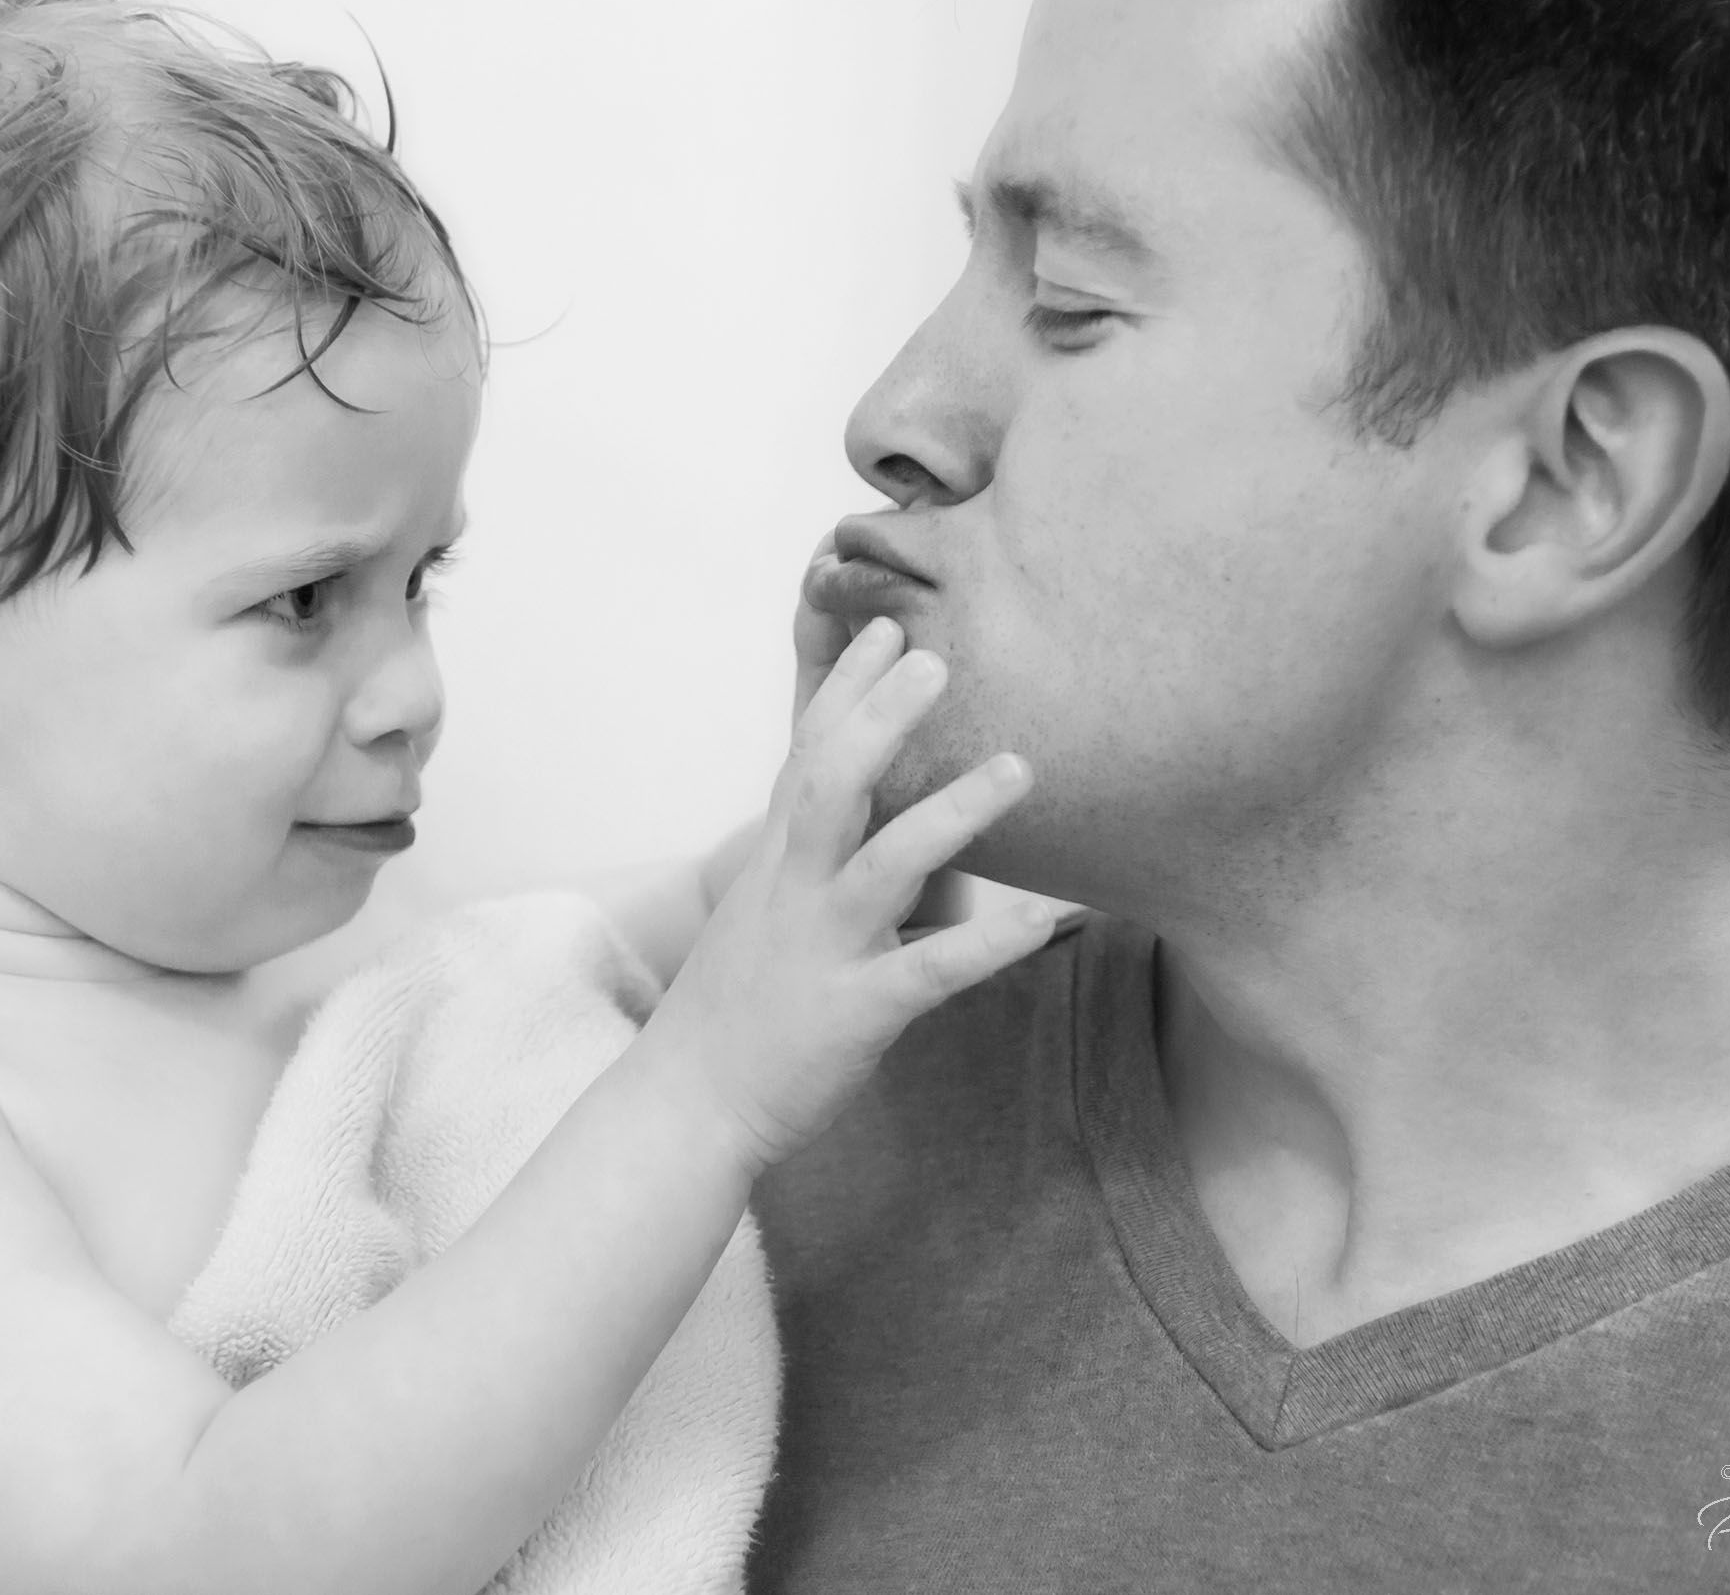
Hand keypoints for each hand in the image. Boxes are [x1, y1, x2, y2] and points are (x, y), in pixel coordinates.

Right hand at [644, 617, 1053, 1169]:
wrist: (686, 1105)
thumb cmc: (737, 1010)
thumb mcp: (767, 916)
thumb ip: (818, 865)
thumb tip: (888, 836)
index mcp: (778, 864)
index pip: (809, 757)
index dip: (846, 689)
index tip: (885, 624)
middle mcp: (795, 891)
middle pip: (834, 785)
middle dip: (881, 718)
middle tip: (935, 657)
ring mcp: (822, 948)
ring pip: (885, 865)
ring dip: (952, 812)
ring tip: (1018, 766)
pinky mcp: (853, 1011)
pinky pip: (928, 971)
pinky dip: (987, 942)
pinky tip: (1044, 918)